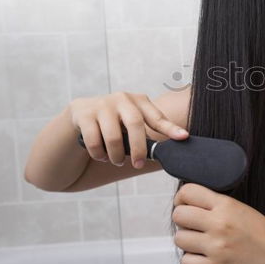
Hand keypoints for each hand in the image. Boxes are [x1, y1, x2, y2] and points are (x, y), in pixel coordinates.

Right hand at [69, 92, 188, 168]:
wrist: (80, 115)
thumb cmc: (115, 123)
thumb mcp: (133, 122)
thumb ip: (150, 130)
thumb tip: (175, 144)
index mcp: (139, 100)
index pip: (157, 117)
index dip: (170, 128)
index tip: (183, 137)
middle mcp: (122, 98)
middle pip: (136, 125)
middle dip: (139, 149)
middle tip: (139, 164)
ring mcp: (102, 104)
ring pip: (114, 137)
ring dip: (116, 155)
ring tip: (117, 160)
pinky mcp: (84, 114)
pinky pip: (95, 141)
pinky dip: (99, 154)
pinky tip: (101, 155)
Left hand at [172, 183, 264, 263]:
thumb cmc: (262, 232)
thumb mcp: (239, 207)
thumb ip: (214, 203)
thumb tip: (187, 203)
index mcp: (226, 205)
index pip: (188, 192)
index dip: (181, 198)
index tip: (185, 204)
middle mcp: (219, 224)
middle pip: (178, 215)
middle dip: (183, 220)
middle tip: (192, 225)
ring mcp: (216, 247)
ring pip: (179, 239)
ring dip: (187, 241)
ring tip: (201, 243)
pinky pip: (186, 262)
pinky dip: (192, 260)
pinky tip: (204, 257)